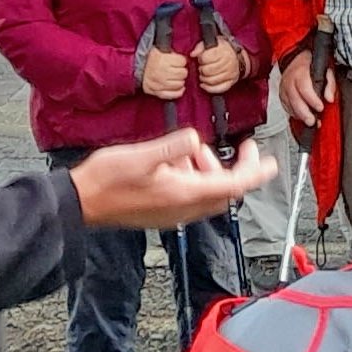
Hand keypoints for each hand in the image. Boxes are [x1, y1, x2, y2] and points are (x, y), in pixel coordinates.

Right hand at [70, 129, 270, 230]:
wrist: (80, 202)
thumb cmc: (106, 180)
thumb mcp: (141, 156)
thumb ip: (173, 146)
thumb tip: (194, 138)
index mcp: (185, 194)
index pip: (235, 185)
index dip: (256, 172)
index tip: (272, 163)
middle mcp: (185, 208)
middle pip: (227, 190)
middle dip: (238, 168)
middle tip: (244, 149)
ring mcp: (174, 212)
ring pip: (209, 191)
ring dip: (210, 169)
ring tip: (193, 151)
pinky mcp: (163, 211)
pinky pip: (192, 194)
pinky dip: (194, 176)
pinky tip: (175, 162)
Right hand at [138, 49, 189, 100]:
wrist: (136, 68)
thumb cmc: (152, 58)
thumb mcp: (161, 50)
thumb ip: (173, 53)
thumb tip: (189, 53)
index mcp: (162, 59)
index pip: (183, 61)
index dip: (181, 61)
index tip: (177, 61)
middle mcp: (161, 72)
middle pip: (183, 73)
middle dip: (181, 71)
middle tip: (176, 69)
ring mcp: (159, 84)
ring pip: (180, 84)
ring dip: (180, 80)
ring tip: (175, 77)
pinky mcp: (157, 92)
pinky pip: (173, 94)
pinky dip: (178, 91)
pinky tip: (178, 87)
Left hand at [192, 40, 243, 93]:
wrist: (236, 56)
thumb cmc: (221, 50)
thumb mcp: (211, 44)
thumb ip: (200, 47)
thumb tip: (193, 54)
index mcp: (223, 52)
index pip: (206, 58)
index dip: (201, 59)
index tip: (202, 59)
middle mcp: (228, 63)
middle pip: (208, 71)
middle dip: (202, 69)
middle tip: (202, 67)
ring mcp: (230, 73)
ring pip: (212, 80)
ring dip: (204, 79)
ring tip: (203, 75)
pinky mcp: (231, 82)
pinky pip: (219, 89)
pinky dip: (209, 88)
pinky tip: (204, 85)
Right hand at [279, 51, 326, 124]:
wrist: (295, 57)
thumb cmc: (311, 63)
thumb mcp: (326, 68)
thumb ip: (330, 83)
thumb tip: (329, 98)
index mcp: (300, 71)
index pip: (304, 87)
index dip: (312, 99)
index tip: (320, 107)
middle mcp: (289, 80)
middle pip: (294, 99)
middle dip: (304, 112)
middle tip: (312, 121)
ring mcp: (283, 87)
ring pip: (288, 104)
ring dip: (299, 115)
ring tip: (309, 122)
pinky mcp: (281, 93)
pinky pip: (285, 105)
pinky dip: (293, 113)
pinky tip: (301, 117)